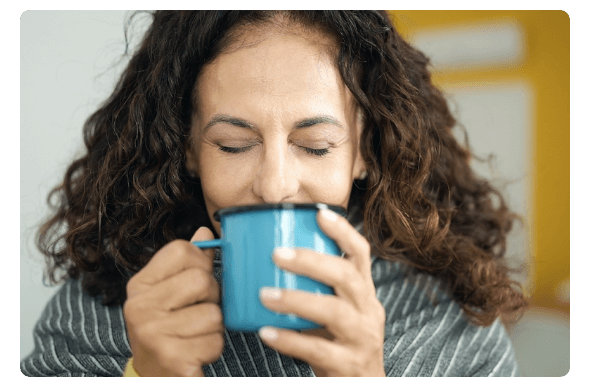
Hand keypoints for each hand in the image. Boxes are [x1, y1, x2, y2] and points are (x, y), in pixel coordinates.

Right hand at [123, 227, 224, 376]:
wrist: (153, 376)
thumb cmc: (168, 328)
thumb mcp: (171, 292)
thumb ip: (188, 263)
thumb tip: (205, 230)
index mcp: (140, 284)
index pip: (182, 250)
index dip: (201, 264)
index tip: (197, 283)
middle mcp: (140, 306)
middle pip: (202, 280)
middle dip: (212, 298)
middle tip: (199, 311)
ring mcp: (153, 333)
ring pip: (214, 314)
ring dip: (214, 327)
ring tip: (196, 334)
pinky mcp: (171, 358)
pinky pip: (215, 342)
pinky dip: (212, 348)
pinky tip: (195, 352)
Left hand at [258, 209, 385, 376]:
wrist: (361, 385)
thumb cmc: (339, 341)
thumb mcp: (336, 310)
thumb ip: (314, 287)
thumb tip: (269, 260)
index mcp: (363, 292)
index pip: (360, 254)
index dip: (343, 232)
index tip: (320, 214)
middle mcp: (368, 310)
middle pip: (347, 277)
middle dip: (313, 262)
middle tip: (278, 254)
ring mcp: (361, 338)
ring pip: (334, 312)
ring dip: (297, 300)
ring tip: (266, 294)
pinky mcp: (348, 364)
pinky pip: (318, 350)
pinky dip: (290, 340)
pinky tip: (265, 332)